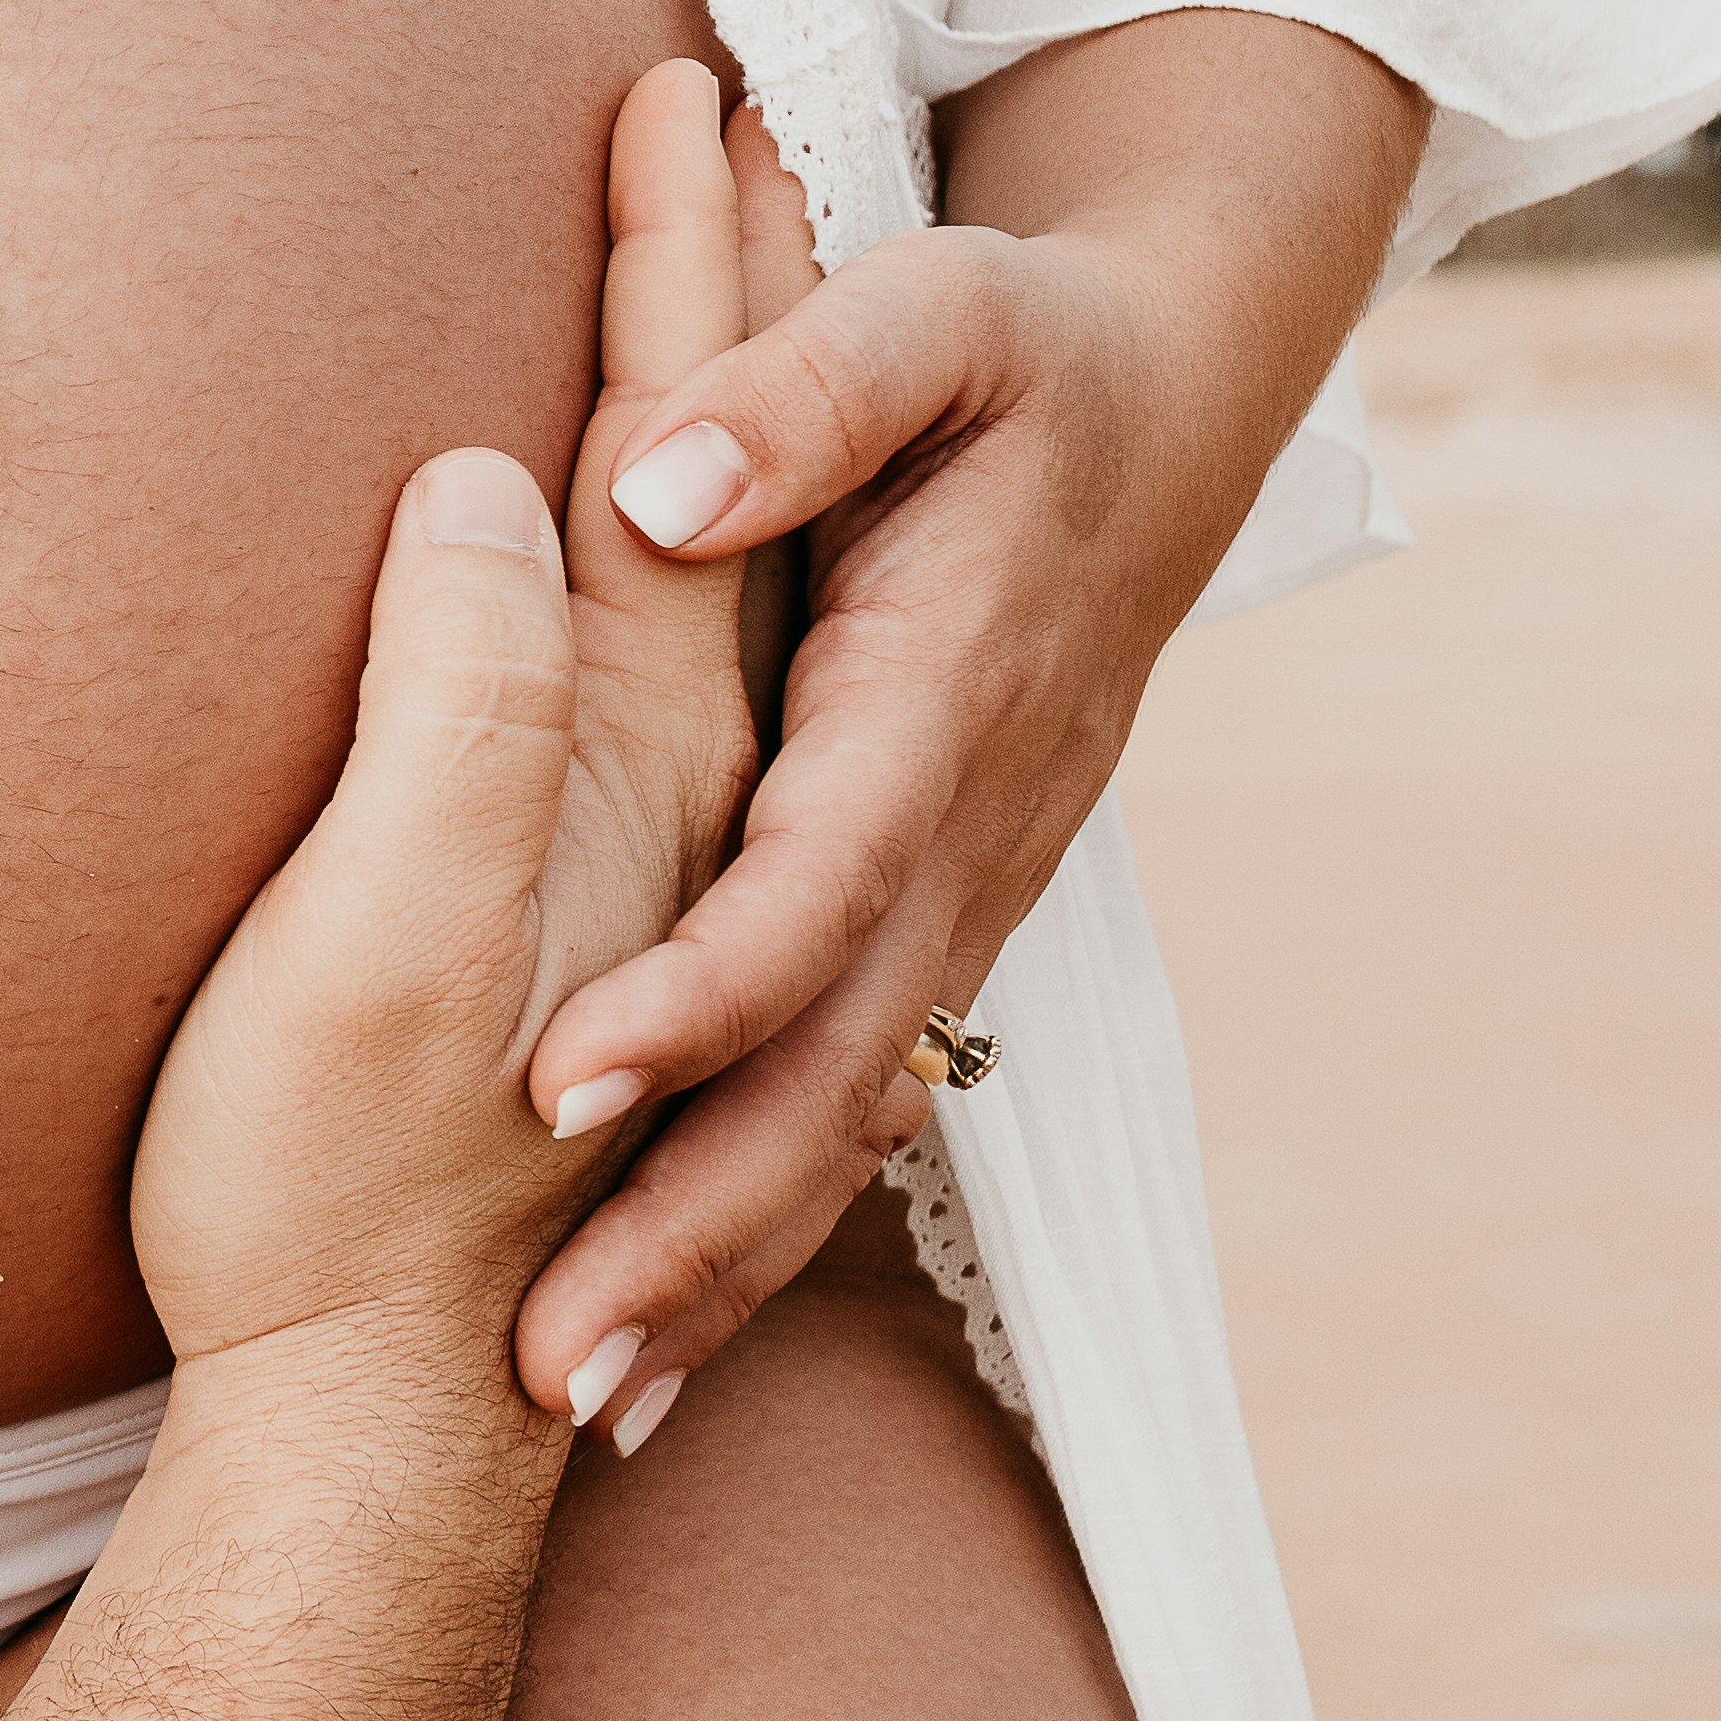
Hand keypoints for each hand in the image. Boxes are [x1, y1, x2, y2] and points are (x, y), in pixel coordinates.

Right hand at [131, 68, 764, 1397]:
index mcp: (622, 765)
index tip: (666, 87)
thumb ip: (461, 701)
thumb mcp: (375, 934)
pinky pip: (674, 709)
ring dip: (702, 424)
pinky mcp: (579, 938)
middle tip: (724, 112)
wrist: (361, 1450)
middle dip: (716, 299)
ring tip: (711, 268)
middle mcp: (669, 797)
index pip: (657, 456)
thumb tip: (513, 483)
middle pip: (711, 502)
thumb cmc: (323, 1189)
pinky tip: (647, 594)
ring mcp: (638, 871)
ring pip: (708, 596)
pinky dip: (683, 592)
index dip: (664, 275)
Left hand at [505, 10, 1424, 1430]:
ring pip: (847, 1114)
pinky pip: (856, 1093)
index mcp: (945, 699)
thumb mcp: (934, 313)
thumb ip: (798, 392)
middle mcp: (967, 831)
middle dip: (697, 1226)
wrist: (1172, 399)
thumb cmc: (1027, 344)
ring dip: (723, 1264)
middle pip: (830, 1066)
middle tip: (547, 1368)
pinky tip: (665, 1331)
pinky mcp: (943, 913)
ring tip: (580, 1407)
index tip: (553, 1086)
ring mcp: (968, 891)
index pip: (815, 882)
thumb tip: (649, 485)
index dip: (698, 990)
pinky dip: (767, 1216)